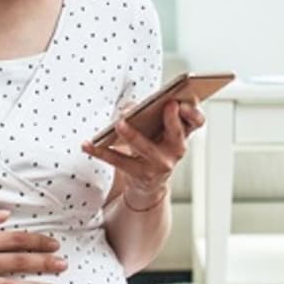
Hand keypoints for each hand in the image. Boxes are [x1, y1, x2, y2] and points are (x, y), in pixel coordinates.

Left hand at [83, 98, 204, 206]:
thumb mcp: (154, 127)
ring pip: (147, 148)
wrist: (148, 182)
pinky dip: (99, 151)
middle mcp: (176, 149)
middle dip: (172, 119)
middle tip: (166, 105)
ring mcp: (160, 164)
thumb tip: (129, 108)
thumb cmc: (152, 144)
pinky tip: (86, 144)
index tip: (183, 101)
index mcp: (183, 132)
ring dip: (133, 135)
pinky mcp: (140, 175)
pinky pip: (118, 161)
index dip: (193, 112)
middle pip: (177, 133)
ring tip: (119, 124)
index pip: (196, 121)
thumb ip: (145, 110)